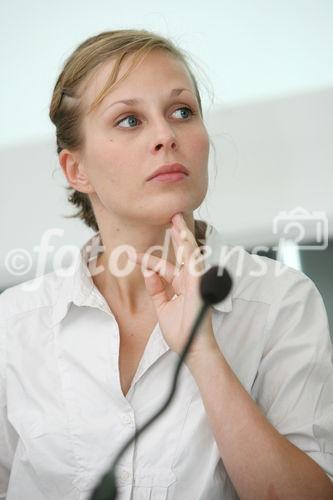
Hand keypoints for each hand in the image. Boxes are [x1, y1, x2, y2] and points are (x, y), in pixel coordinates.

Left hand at [129, 213, 216, 356]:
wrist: (191, 347)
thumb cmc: (181, 331)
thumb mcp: (162, 307)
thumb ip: (156, 288)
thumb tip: (148, 271)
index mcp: (182, 285)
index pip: (163, 267)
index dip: (146, 260)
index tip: (130, 255)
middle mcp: (190, 280)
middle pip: (183, 253)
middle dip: (176, 234)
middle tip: (171, 216)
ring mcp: (196, 281)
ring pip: (190, 252)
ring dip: (183, 234)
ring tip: (176, 218)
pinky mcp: (199, 284)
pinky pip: (194, 262)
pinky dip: (189, 248)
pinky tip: (183, 235)